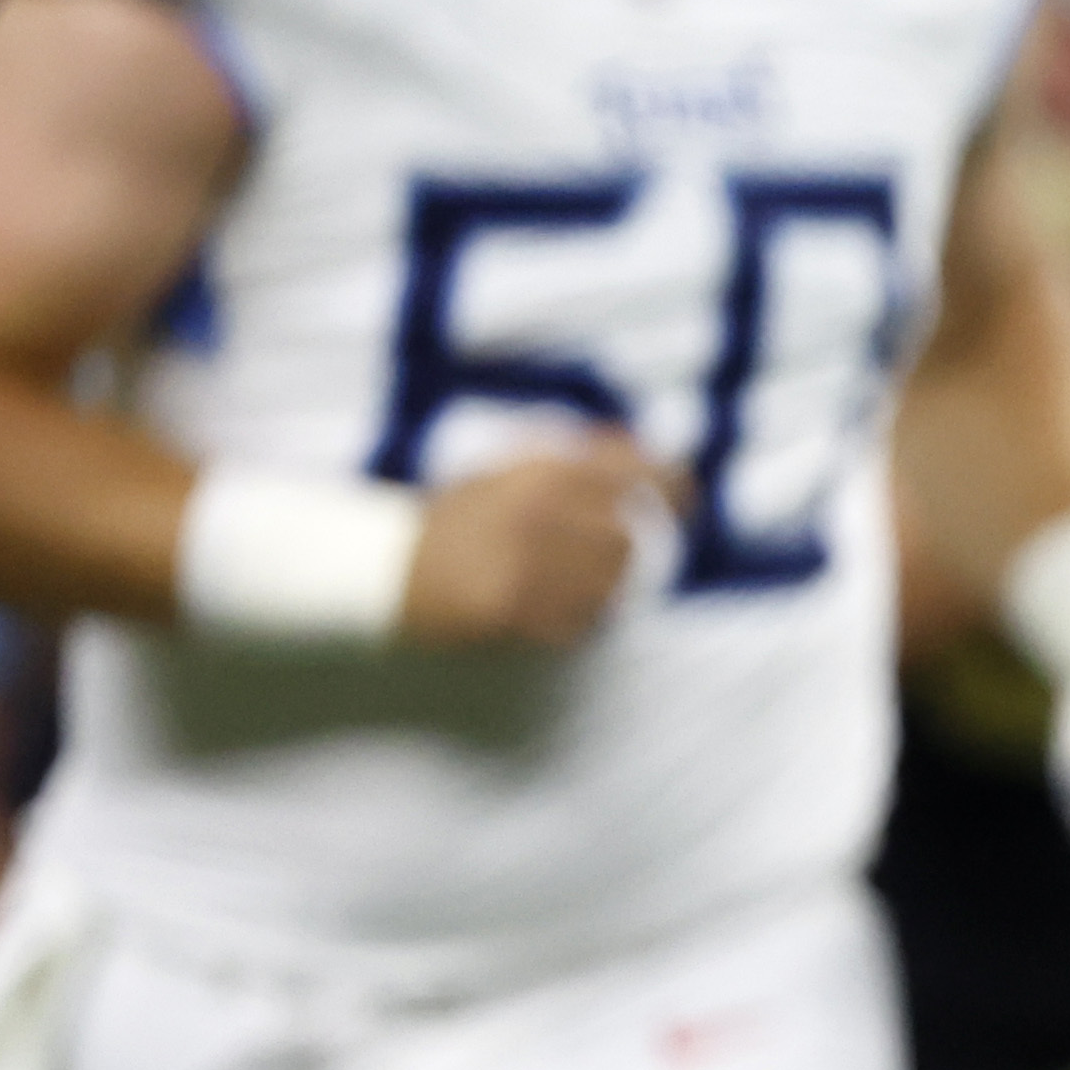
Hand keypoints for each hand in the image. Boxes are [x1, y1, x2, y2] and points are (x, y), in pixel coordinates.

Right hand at [396, 441, 663, 649]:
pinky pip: (579, 625)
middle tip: (582, 561)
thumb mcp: (508, 469)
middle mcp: (539, 511)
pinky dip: (573, 623)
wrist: (385, 568)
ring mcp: (525, 563)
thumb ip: (572, 458)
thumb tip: (638, 444)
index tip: (684, 496)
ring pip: (608, 587)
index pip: (634, 472)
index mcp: (539, 470)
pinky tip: (540, 611)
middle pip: (626, 541)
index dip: (672, 484)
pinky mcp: (513, 611)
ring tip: (556, 586)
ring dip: (596, 591)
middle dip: (615, 556)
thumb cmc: (459, 519)